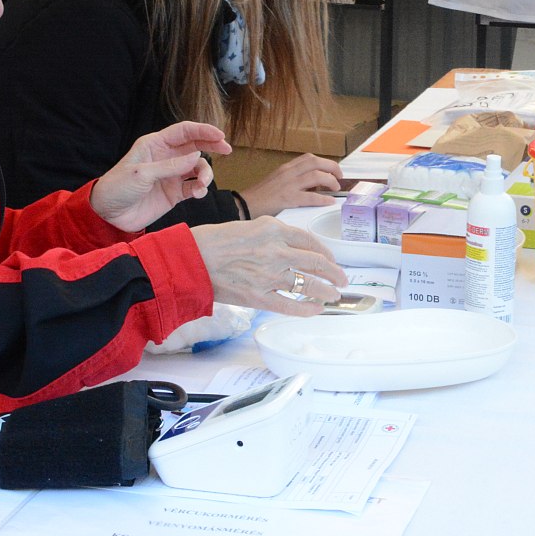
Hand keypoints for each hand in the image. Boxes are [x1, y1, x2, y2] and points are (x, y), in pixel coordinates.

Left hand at [91, 121, 232, 231]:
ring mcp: (172, 175)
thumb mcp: (142, 174)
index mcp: (156, 144)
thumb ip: (171, 165)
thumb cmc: (118, 187)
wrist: (108, 214)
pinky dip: (200, 189)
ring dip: (205, 174)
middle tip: (227, 149)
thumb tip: (198, 155)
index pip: (184, 132)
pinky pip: (194, 187)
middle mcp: (166, 157)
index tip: (220, 134)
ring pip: (198, 168)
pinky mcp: (174, 193)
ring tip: (203, 183)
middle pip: (196, 146)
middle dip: (212, 146)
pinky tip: (198, 194)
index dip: (203, 130)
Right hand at [190, 217, 348, 315]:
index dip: (326, 253)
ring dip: (326, 291)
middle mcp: (276, 251)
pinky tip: (316, 309)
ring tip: (334, 295)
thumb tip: (296, 249)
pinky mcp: (258, 296)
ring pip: (309, 284)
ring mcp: (269, 275)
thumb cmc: (216, 240)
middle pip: (317, 262)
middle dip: (334, 273)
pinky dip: (307, 309)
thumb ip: (276, 235)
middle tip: (342, 278)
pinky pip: (290, 305)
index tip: (331, 259)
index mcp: (274, 229)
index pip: (311, 241)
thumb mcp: (251, 226)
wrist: (191, 259)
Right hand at [240, 153, 342, 216]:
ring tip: (335, 188)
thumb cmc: (261, 196)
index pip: (309, 158)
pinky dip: (323, 199)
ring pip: (316, 176)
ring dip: (330, 181)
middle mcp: (288, 173)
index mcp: (286, 168)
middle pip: (316, 162)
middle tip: (339, 177)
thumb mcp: (278, 180)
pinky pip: (310, 196)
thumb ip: (294, 179)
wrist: (244, 205)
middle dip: (332, 168)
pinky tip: (329, 201)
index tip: (333, 170)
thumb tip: (314, 184)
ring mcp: (288, 185)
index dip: (325, 162)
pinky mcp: (287, 199)